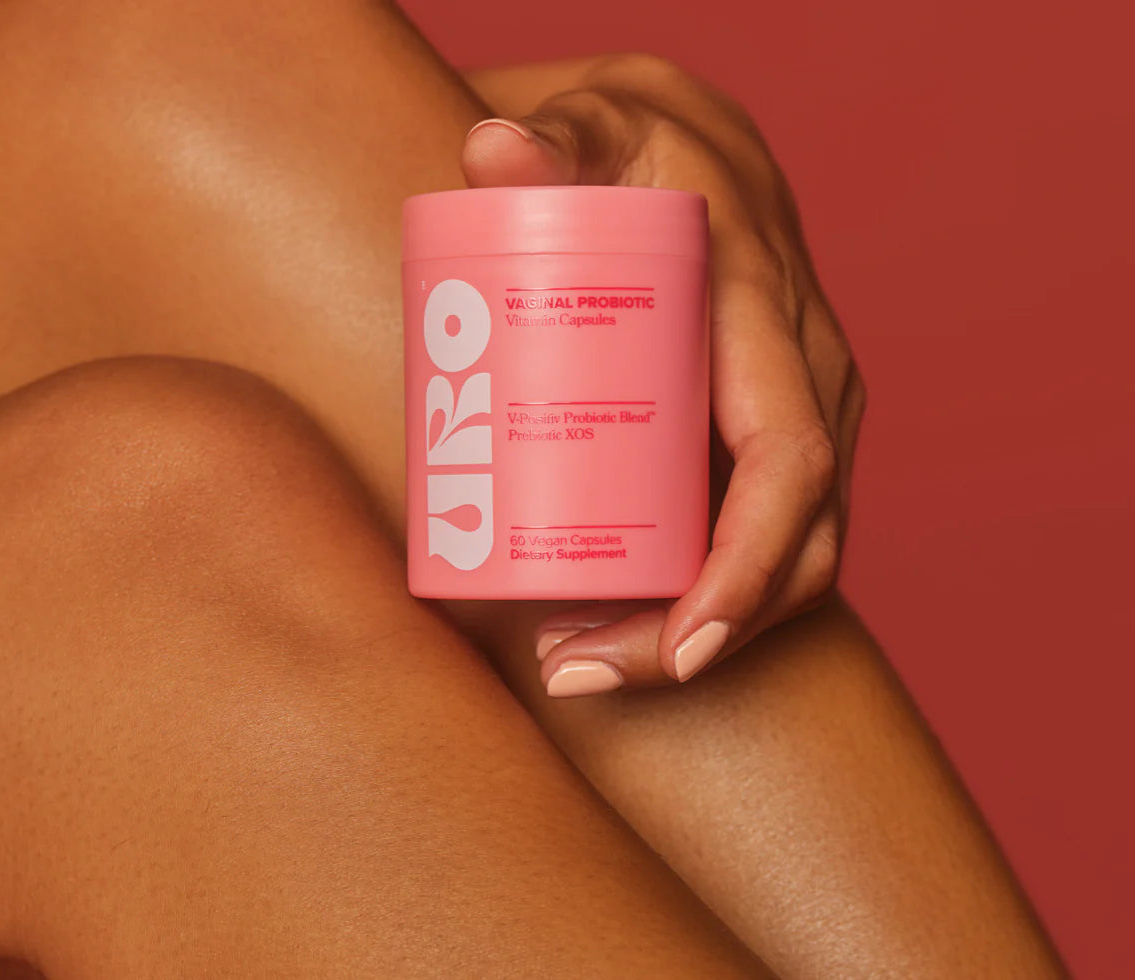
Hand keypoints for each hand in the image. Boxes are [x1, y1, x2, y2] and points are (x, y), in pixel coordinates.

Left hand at [462, 55, 864, 695]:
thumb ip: (548, 136)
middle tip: (571, 671)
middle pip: (794, 545)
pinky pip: (758, 538)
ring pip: (785, 559)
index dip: (744, 568)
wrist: (691, 149)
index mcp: (768, 315)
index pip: (788, 462)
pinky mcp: (764, 436)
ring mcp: (795, 412)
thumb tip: (492, 149)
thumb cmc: (637, 146)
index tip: (678, 648)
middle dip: (696, 637)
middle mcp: (805, 377)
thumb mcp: (598, 127)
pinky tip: (613, 629)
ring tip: (573, 663)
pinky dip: (700, 602)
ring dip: (689, 636)